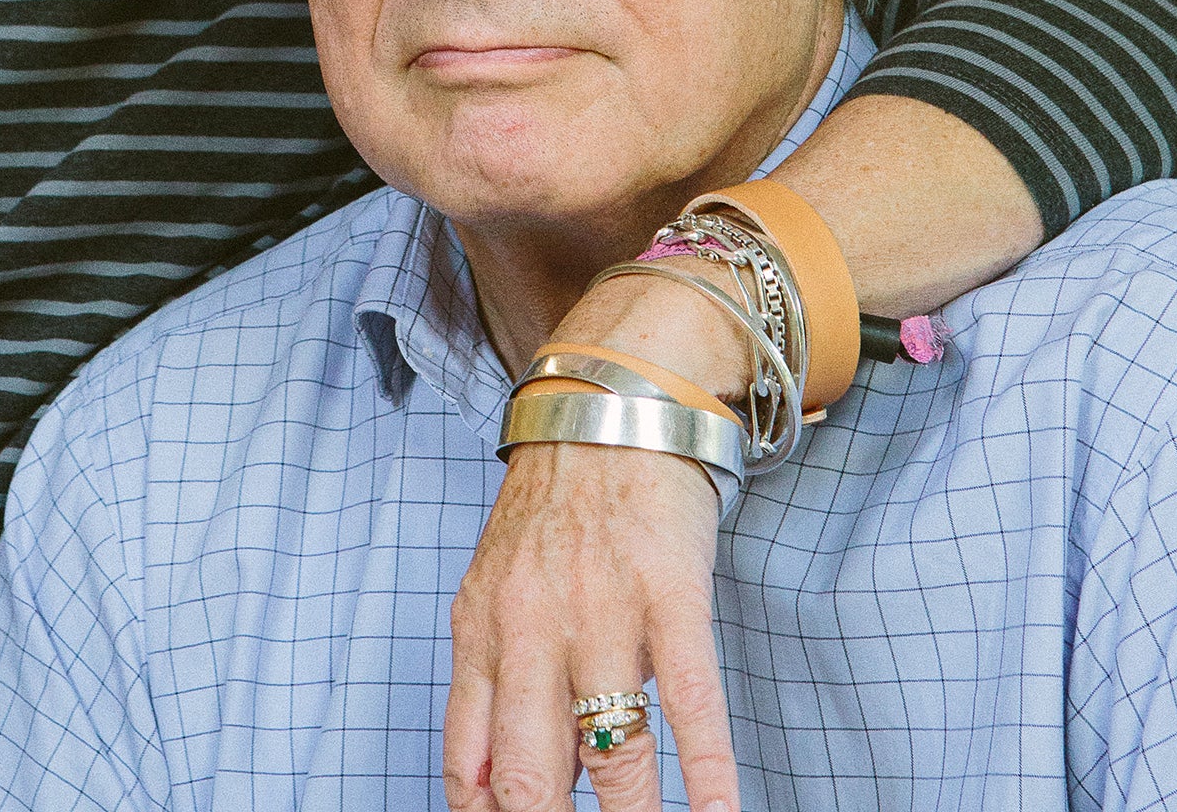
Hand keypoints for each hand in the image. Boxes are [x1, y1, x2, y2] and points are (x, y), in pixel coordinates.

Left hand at [444, 278, 748, 811]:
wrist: (607, 405)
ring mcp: (600, 612)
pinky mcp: (668, 593)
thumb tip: (480, 795)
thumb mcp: (494, 593)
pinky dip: (706, 773)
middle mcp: (531, 629)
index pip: (470, 765)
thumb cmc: (551, 514)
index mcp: (481, 633)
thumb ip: (486, 690)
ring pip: (613, 755)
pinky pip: (688, 701)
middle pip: (530, 777)